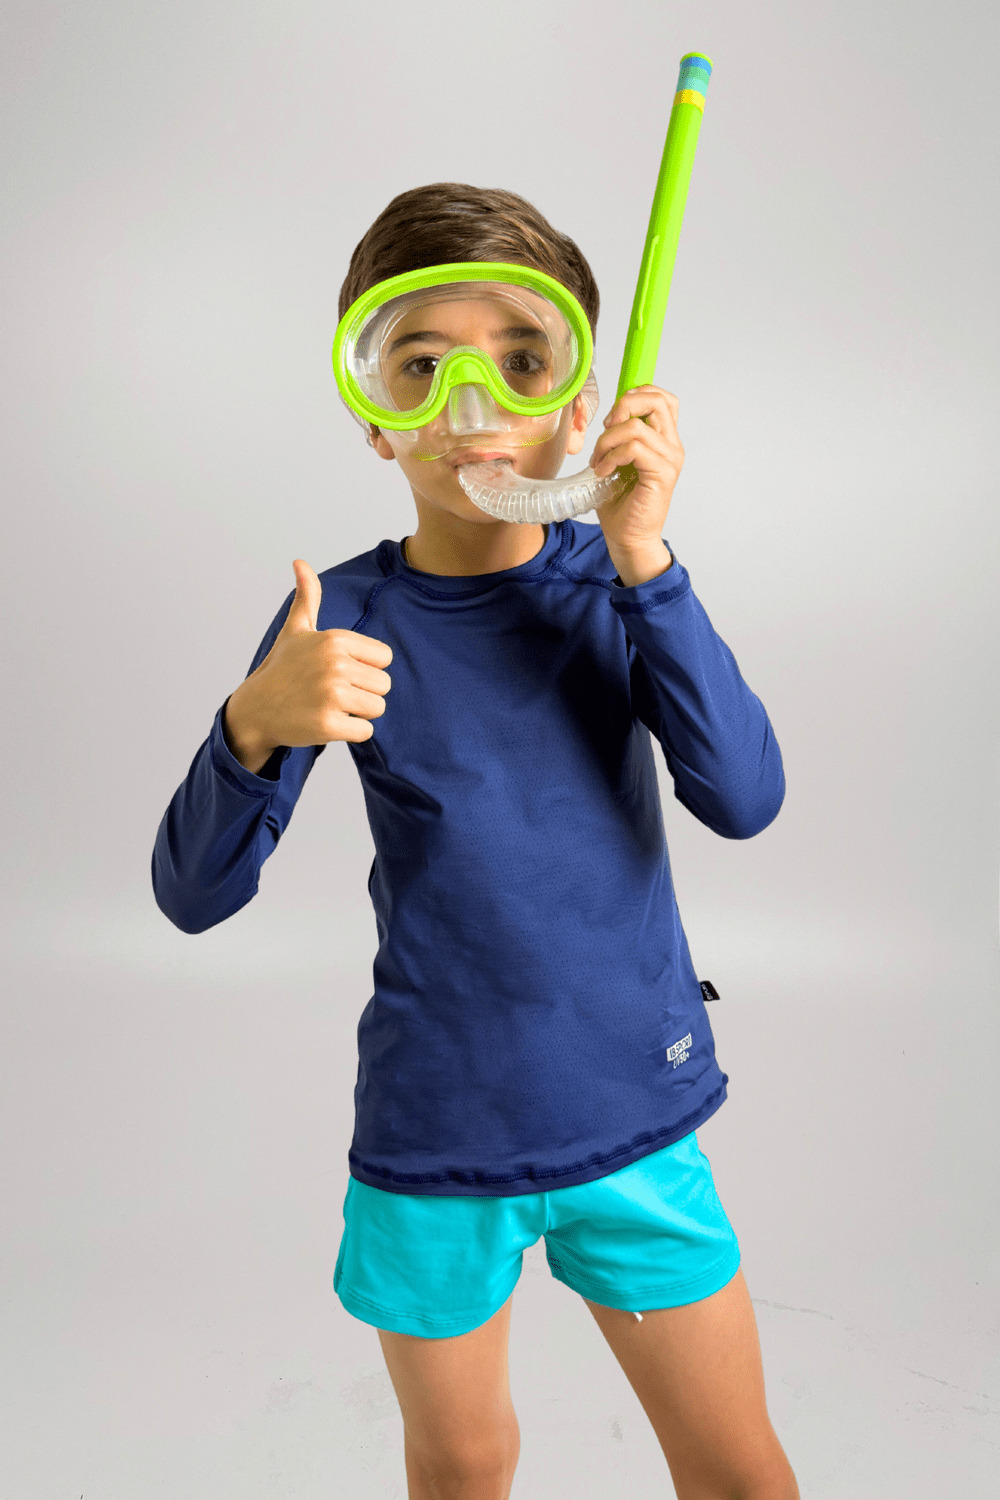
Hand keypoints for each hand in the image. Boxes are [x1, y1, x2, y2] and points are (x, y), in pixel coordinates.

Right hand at [223, 560, 392, 772]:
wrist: (255, 709)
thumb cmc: (282, 669)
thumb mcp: (296, 630)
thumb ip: (307, 597)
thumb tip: (300, 562)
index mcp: (335, 639)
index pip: (385, 658)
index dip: (366, 669)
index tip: (340, 672)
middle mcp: (334, 664)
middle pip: (384, 686)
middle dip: (364, 693)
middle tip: (333, 693)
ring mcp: (331, 695)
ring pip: (377, 708)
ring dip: (358, 713)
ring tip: (330, 706)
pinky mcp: (328, 725)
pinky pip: (365, 732)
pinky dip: (351, 733)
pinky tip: (327, 723)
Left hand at [589, 386, 683, 585]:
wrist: (628, 538)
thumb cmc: (620, 503)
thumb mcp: (617, 460)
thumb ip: (619, 437)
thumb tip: (607, 417)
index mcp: (664, 440)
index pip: (662, 398)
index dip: (636, 394)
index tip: (613, 417)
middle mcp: (672, 446)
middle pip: (656, 400)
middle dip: (623, 407)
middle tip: (605, 429)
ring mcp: (670, 460)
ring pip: (636, 426)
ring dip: (608, 440)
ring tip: (598, 461)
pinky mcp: (662, 474)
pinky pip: (634, 448)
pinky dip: (611, 456)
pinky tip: (603, 472)